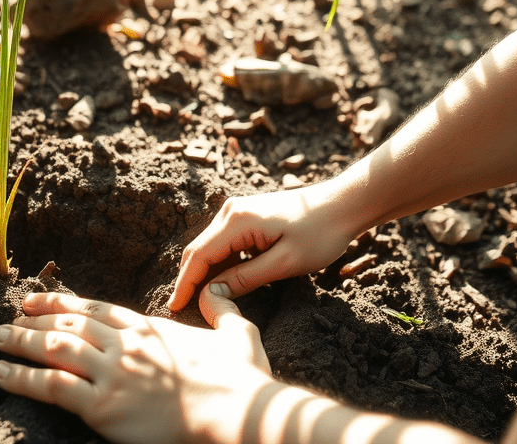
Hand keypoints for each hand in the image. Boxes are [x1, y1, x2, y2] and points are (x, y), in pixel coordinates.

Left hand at [0, 288, 270, 443]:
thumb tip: (215, 291)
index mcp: (151, 328)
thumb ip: (223, 310)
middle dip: (35, 320)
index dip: (64, 303)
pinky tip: (1, 374)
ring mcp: (112, 373)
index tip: (38, 300)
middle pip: (70, 324)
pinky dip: (23, 378)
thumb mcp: (239, 334)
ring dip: (21, 343)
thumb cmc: (242, 382)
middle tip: (9, 318)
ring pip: (54, 349)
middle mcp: (126, 344)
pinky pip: (52, 387)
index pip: (97, 309)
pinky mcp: (103, 406)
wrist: (236, 416)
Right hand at [168, 182, 362, 314]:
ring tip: (201, 302)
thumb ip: (245, 279)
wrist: (342, 205)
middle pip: (199, 250)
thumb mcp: (284, 264)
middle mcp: (231, 211)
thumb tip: (211, 294)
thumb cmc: (320, 234)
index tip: (174, 308)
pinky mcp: (247, 217)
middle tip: (182, 310)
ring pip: (210, 247)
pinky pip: (224, 243)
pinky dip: (220, 264)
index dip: (185, 284)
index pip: (199, 256)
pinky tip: (224, 284)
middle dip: (190, 280)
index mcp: (237, 221)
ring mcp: (238, 211)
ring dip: (205, 273)